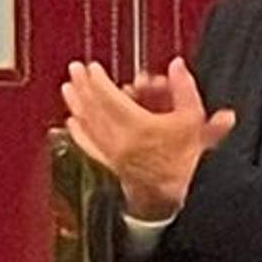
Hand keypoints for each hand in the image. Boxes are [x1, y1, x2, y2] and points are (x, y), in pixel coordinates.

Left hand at [58, 56, 230, 221]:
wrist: (178, 195)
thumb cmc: (185, 162)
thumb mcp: (193, 119)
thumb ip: (184, 89)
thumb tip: (177, 66)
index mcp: (138, 126)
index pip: (109, 97)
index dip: (98, 79)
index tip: (92, 68)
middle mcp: (119, 139)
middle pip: (93, 107)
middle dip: (83, 86)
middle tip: (75, 71)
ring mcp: (112, 153)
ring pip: (87, 124)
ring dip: (76, 104)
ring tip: (67, 90)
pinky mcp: (110, 164)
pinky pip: (89, 145)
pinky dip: (78, 131)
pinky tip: (72, 122)